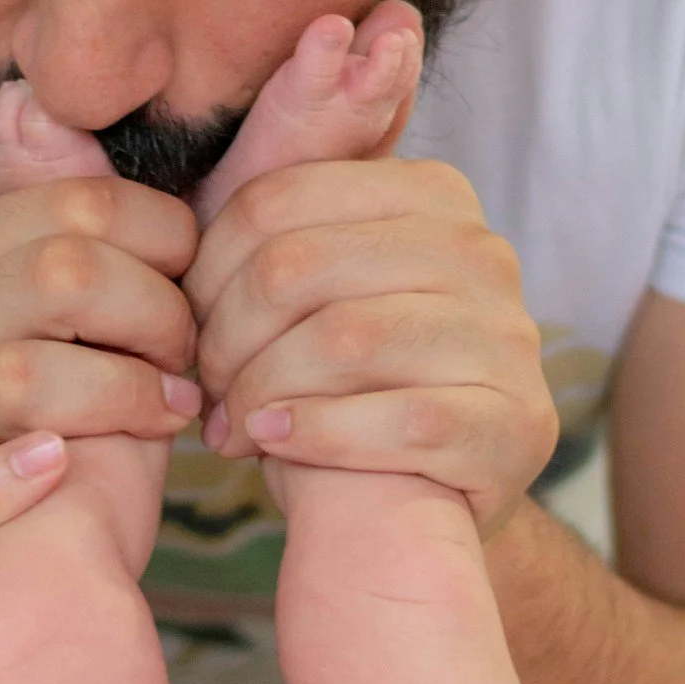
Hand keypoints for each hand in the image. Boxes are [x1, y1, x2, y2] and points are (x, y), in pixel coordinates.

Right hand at [0, 27, 201, 558]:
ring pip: (12, 373)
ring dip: (118, 396)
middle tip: (188, 351)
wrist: (82, 532)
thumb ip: (122, 173)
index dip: (164, 238)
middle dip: (157, 314)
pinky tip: (61, 469)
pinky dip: (7, 482)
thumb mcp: (132, 273)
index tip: (190, 271)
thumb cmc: (122, 388)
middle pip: (60, 272)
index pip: (78, 199)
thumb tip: (156, 59)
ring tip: (166, 409)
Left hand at [185, 157, 557, 534]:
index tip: (190, 325)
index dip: (208, 270)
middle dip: (226, 338)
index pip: (276, 200)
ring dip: (260, 391)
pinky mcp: (516, 423)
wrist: (440, 490)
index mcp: (428, 193)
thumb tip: (168, 213)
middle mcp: (480, 251)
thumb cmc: (355, 378)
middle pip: (298, 267)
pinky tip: (275, 445)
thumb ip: (269, 232)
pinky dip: (316, 434)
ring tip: (232, 427)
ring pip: (343, 340)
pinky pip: (399, 419)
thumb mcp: (319, 287)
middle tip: (207, 389)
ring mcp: (507, 337)